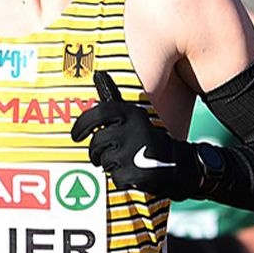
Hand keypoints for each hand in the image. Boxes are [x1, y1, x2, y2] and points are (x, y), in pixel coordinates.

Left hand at [70, 71, 202, 199]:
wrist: (178, 163)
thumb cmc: (148, 138)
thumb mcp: (135, 116)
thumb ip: (114, 100)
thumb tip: (97, 73)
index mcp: (131, 113)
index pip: (97, 114)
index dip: (81, 125)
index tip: (76, 136)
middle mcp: (132, 129)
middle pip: (97, 142)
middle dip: (95, 152)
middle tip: (99, 156)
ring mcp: (134, 151)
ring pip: (105, 161)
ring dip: (110, 165)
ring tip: (124, 162)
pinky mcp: (138, 172)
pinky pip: (116, 177)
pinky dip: (122, 178)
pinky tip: (133, 173)